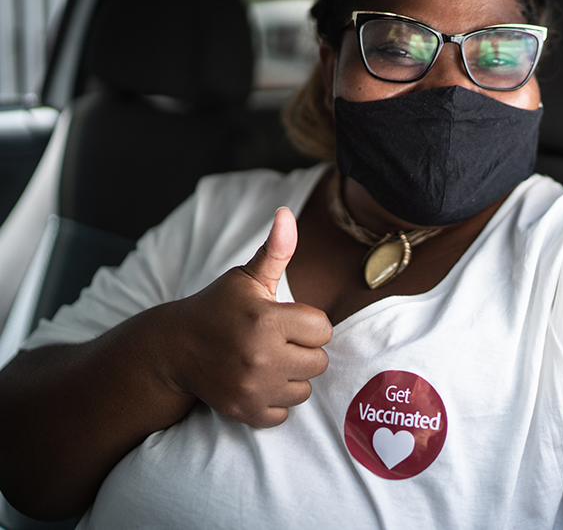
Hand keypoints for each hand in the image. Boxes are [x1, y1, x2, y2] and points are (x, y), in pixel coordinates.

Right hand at [165, 207, 331, 427]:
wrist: (174, 348)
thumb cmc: (219, 307)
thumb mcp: (247, 277)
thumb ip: (276, 250)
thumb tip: (286, 213)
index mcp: (266, 319)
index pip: (324, 329)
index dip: (308, 323)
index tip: (285, 319)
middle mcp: (261, 355)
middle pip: (319, 361)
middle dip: (303, 350)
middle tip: (276, 341)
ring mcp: (252, 387)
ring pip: (305, 389)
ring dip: (292, 376)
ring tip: (267, 360)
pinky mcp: (244, 411)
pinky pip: (284, 413)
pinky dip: (274, 401)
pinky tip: (256, 381)